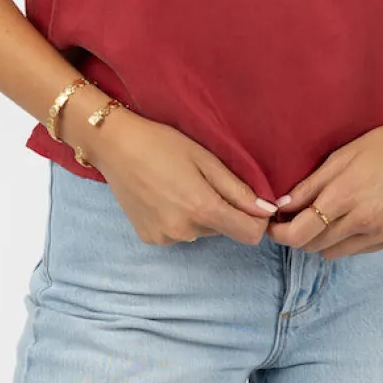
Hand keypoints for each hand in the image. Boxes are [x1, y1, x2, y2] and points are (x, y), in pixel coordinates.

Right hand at [87, 108, 277, 246]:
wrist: (114, 146)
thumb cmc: (162, 144)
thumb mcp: (206, 159)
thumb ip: (238, 189)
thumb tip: (269, 211)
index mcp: (202, 210)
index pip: (250, 235)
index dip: (257, 219)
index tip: (251, 200)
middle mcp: (184, 232)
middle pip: (224, 230)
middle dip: (224, 210)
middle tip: (204, 180)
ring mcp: (165, 238)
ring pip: (201, 231)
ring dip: (201, 213)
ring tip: (181, 184)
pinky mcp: (150, 238)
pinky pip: (179, 233)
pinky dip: (179, 218)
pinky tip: (165, 195)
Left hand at [264, 114, 382, 257]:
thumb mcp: (340, 157)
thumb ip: (310, 185)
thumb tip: (282, 207)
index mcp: (344, 196)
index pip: (299, 233)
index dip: (279, 233)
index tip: (273, 225)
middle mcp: (361, 221)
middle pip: (312, 246)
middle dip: (298, 235)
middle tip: (295, 219)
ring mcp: (379, 233)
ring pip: (332, 253)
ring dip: (320, 240)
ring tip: (324, 218)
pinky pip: (355, 251)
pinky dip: (345, 241)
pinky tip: (350, 220)